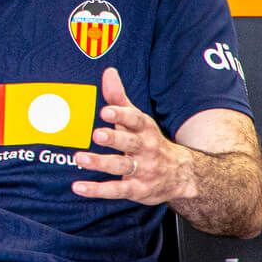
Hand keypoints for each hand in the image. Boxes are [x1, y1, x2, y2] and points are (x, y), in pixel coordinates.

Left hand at [72, 68, 189, 204]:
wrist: (183, 174)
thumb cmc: (149, 141)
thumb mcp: (138, 119)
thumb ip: (119, 98)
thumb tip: (108, 72)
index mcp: (145, 129)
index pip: (135, 120)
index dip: (121, 115)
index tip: (106, 111)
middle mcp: (145, 149)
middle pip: (129, 143)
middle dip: (114, 139)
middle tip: (96, 134)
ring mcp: (142, 170)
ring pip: (121, 166)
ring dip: (101, 163)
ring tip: (80, 158)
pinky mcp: (137, 190)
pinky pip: (116, 190)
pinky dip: (97, 190)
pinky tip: (78, 187)